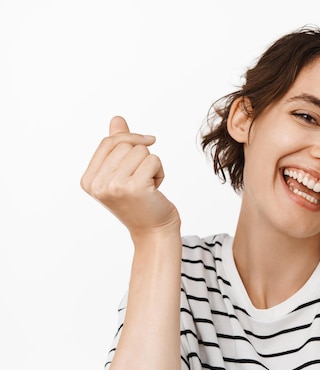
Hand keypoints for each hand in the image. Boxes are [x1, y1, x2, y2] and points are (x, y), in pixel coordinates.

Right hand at [80, 116, 179, 237]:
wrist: (154, 230)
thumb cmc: (140, 201)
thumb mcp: (124, 172)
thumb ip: (118, 146)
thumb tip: (117, 119)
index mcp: (88, 180)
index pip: (108, 142)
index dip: (130, 138)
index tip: (147, 142)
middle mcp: (97, 184)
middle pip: (125, 145)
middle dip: (142, 157)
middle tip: (143, 179)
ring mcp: (114, 186)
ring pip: (141, 151)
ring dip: (152, 165)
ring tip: (148, 185)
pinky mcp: (135, 187)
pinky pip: (153, 160)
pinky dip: (160, 172)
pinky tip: (155, 189)